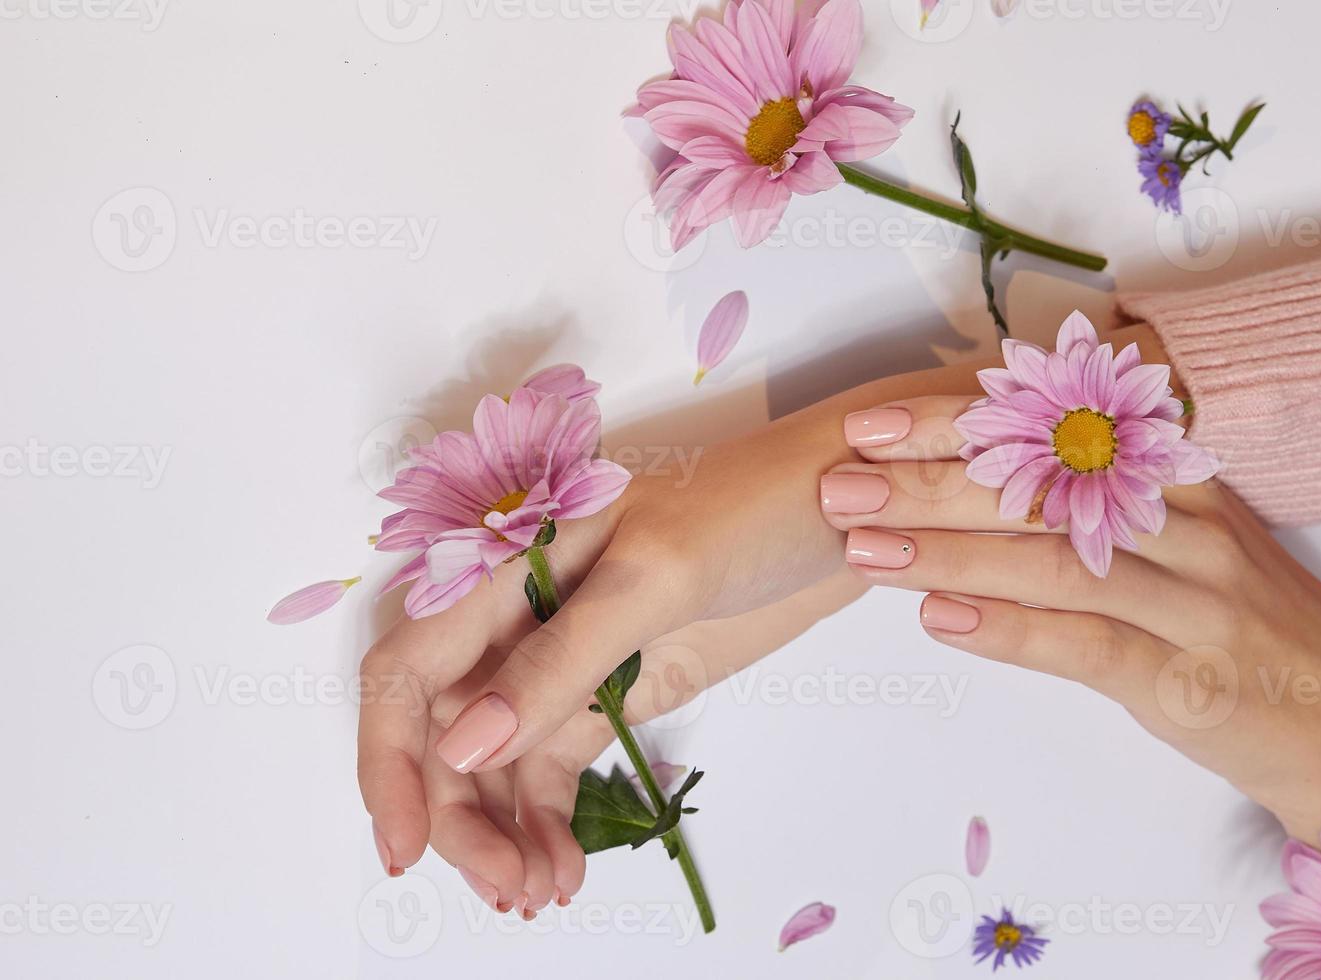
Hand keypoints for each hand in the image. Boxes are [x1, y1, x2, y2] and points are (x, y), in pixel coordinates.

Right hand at [359, 495, 863, 909]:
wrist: (846, 515)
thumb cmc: (753, 509)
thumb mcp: (656, 576)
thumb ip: (562, 658)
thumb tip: (464, 745)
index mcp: (506, 566)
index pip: (407, 668)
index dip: (387, 759)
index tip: (405, 847)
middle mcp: (519, 617)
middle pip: (445, 732)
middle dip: (458, 815)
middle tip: (509, 886)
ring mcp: (567, 660)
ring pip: (495, 763)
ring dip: (502, 833)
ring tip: (539, 892)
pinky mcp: (613, 691)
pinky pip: (554, 766)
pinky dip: (547, 822)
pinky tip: (564, 871)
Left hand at [823, 400, 1320, 842]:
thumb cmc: (1246, 629)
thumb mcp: (1188, 542)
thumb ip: (1102, 503)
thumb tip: (985, 474)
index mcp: (1181, 479)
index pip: (1051, 434)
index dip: (954, 425)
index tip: (871, 424)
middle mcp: (1187, 525)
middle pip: (1039, 488)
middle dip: (926, 483)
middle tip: (839, 484)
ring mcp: (1191, 600)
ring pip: (1051, 560)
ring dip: (946, 552)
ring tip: (864, 549)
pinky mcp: (1187, 677)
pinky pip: (1085, 643)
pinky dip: (1007, 630)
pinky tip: (939, 619)